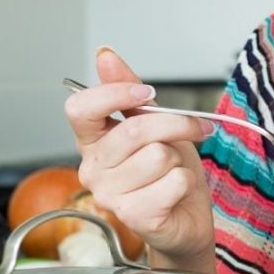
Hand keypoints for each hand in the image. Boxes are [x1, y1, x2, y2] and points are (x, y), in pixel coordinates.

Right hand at [65, 48, 215, 268]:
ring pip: (158, 155)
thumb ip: (129, 90)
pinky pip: (173, 181)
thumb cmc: (168, 172)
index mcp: (92, 142)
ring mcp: (110, 195)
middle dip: (175, 125)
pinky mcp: (134, 217)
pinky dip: (186, 183)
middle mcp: (93, 169)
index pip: (79, 108)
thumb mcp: (153, 123)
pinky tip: (175, 193)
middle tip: (194, 130)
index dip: (115, 93)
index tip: (146, 92)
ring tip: (173, 172)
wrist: (186, 218)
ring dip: (179, 161)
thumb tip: (105, 55)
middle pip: (134, 129)